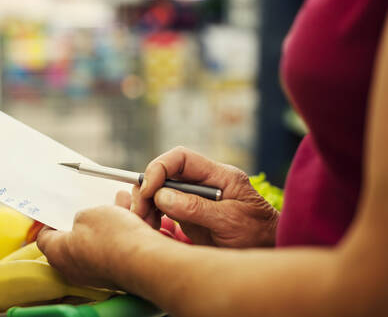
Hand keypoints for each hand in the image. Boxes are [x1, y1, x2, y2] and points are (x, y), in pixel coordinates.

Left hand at [37, 203, 155, 288]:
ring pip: (100, 241)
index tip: (59, 211)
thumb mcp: (89, 213)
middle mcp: (75, 268)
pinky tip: (133, 215)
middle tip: (95, 204)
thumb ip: (81, 216)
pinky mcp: (118, 272)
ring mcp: (97, 273)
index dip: (50, 221)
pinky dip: (123, 232)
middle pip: (75, 239)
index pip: (45, 238)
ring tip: (121, 202)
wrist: (145, 261)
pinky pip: (117, 248)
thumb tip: (84, 222)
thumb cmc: (112, 239)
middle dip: (88, 217)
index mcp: (58, 254)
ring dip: (110, 221)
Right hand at [132, 146, 278, 247]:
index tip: (149, 190)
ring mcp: (195, 199)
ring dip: (146, 206)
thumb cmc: (258, 235)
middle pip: (165, 175)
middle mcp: (204, 183)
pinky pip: (162, 210)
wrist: (269, 253)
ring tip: (145, 225)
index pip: (182, 158)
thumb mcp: (230, 222)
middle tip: (141, 212)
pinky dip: (151, 217)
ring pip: (159, 193)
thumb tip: (162, 196)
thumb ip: (197, 208)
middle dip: (148, 190)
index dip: (160, 168)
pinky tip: (151, 229)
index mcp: (219, 175)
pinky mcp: (188, 216)